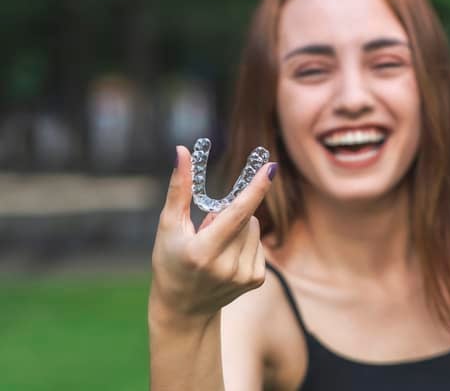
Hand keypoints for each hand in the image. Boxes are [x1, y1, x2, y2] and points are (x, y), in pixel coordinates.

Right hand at [149, 145, 276, 325]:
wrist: (183, 308)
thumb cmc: (170, 261)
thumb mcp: (168, 226)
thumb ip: (179, 188)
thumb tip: (182, 151)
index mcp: (202, 252)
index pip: (236, 214)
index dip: (255, 190)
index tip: (271, 168)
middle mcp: (226, 267)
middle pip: (245, 217)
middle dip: (230, 213)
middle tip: (207, 232)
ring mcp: (244, 276)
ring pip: (254, 227)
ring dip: (239, 228)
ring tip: (216, 247)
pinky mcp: (256, 280)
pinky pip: (258, 242)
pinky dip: (245, 242)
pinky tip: (227, 258)